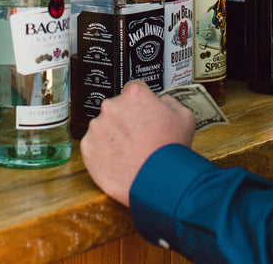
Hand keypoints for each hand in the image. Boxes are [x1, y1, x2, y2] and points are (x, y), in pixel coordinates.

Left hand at [80, 80, 195, 206]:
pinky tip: (119, 161)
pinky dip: (103, 153)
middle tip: (138, 138)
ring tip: (130, 152)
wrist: (159, 182)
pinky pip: (94, 146)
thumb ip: (169, 102)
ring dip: (113, 137)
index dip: (140, 104)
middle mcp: (111, 106)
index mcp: (134, 94)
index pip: (133, 91)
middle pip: (116, 109)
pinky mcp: (88, 147)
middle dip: (125, 121)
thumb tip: (161, 102)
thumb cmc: (171, 150)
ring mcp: (97, 127)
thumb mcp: (184, 117)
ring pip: (103, 128)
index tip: (143, 115)